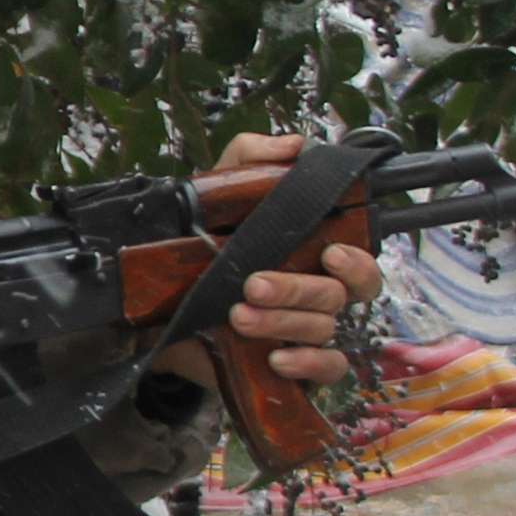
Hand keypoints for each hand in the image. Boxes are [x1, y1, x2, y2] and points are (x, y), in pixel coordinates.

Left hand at [178, 131, 389, 385]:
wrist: (156, 309)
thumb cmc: (202, 247)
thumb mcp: (219, 194)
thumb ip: (252, 159)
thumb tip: (294, 145)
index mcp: (311, 257)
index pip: (359, 264)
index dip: (357, 261)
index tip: (331, 253)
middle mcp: (315, 296)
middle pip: (337, 296)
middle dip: (297, 289)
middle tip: (254, 285)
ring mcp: (303, 333)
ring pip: (322, 329)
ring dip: (282, 321)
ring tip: (238, 315)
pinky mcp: (288, 365)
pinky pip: (324, 370)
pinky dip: (307, 364)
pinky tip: (276, 358)